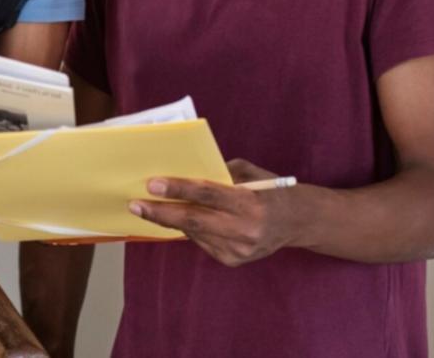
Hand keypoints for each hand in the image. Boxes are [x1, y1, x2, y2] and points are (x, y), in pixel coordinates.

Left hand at [129, 158, 304, 266]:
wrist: (297, 222)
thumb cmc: (270, 190)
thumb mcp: (249, 174)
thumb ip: (219, 174)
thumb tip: (183, 173)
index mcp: (250, 203)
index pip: (207, 194)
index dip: (178, 190)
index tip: (152, 185)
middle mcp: (245, 229)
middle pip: (194, 221)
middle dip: (161, 213)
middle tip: (136, 205)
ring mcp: (239, 250)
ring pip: (195, 233)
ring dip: (171, 221)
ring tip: (150, 209)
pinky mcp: (233, 261)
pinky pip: (203, 242)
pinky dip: (191, 230)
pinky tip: (183, 221)